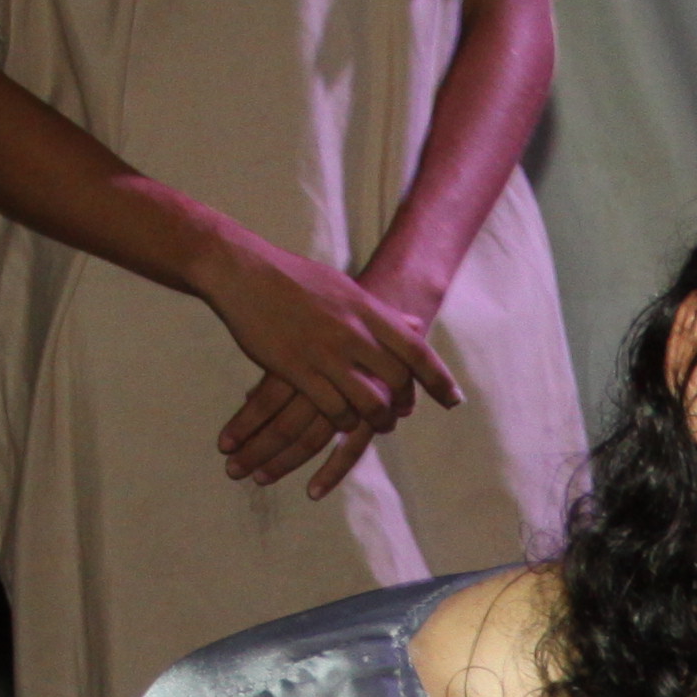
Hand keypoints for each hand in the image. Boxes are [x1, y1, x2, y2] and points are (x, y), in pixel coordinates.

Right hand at [191, 234, 460, 474]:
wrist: (243, 270)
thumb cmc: (293, 277)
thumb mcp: (346, 288)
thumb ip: (381, 313)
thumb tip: (414, 325)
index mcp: (367, 310)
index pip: (416, 350)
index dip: (438, 378)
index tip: (454, 400)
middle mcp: (353, 333)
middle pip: (396, 382)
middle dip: (400, 406)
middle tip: (396, 417)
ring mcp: (327, 353)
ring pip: (368, 403)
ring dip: (374, 421)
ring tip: (371, 426)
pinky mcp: (298, 370)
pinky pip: (333, 410)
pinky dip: (342, 422)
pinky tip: (339, 422)